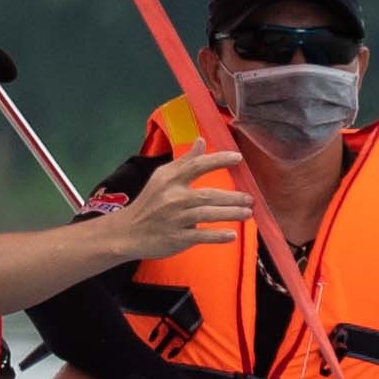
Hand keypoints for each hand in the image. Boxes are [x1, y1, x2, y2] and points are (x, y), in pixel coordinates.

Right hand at [106, 149, 251, 263]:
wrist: (128, 232)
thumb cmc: (149, 203)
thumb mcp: (161, 178)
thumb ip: (184, 161)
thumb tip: (201, 141)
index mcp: (169, 180)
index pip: (196, 166)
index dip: (218, 160)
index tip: (238, 158)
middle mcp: (173, 198)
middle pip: (207, 194)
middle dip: (231, 197)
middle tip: (250, 198)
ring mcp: (175, 219)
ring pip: (207, 214)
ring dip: (229, 213)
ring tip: (247, 213)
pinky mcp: (177, 238)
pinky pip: (201, 236)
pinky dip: (217, 236)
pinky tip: (232, 235)